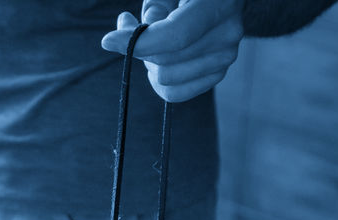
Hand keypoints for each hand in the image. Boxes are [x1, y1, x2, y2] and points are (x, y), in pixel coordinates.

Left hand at [100, 0, 244, 102]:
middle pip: (165, 62)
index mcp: (218, 4)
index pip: (174, 36)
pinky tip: (159, 59)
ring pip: (167, 80)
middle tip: (137, 28)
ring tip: (153, 40)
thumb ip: (152, 9)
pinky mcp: (217, 73)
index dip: (138, 43)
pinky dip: (159, 80)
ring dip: (150, 63)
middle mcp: (228, 32)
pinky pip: (175, 93)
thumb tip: (126, 40)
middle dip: (142, 49)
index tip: (109, 39)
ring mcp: (226, 56)